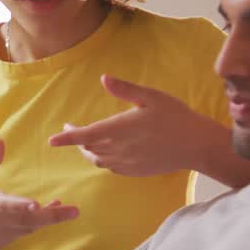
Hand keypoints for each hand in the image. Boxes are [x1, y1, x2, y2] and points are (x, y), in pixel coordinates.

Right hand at [0, 139, 78, 249]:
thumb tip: (2, 140)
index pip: (3, 204)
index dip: (20, 206)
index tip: (36, 205)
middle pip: (24, 220)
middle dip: (50, 216)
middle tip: (74, 211)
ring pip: (27, 228)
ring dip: (47, 219)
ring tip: (68, 210)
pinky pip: (22, 234)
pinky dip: (36, 225)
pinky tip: (47, 213)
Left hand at [48, 75, 219, 176]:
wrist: (196, 145)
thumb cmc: (175, 116)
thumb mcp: (151, 96)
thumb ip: (125, 89)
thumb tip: (104, 78)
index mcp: (119, 129)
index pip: (85, 135)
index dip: (67, 138)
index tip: (52, 140)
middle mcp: (119, 148)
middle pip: (88, 148)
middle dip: (76, 140)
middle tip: (70, 131)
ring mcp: (126, 162)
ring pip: (97, 159)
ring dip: (88, 151)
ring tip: (85, 141)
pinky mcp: (134, 171)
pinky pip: (111, 167)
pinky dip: (102, 160)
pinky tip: (106, 153)